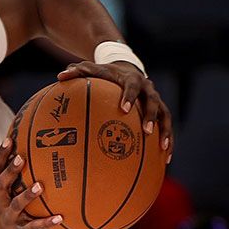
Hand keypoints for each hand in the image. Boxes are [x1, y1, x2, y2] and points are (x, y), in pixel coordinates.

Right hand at [0, 137, 57, 228]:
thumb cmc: (12, 216)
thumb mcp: (10, 196)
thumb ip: (17, 179)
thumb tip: (35, 154)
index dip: (0, 155)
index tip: (9, 140)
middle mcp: (0, 203)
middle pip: (1, 185)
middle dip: (10, 171)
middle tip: (20, 158)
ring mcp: (10, 217)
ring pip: (17, 205)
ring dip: (27, 195)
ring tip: (40, 186)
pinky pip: (34, 226)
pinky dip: (46, 222)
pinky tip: (60, 217)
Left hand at [56, 61, 173, 155]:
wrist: (128, 68)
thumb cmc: (107, 73)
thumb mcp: (94, 70)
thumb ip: (78, 72)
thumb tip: (60, 75)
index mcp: (133, 79)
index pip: (132, 87)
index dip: (129, 97)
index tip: (124, 109)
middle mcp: (148, 89)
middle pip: (154, 102)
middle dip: (152, 117)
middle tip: (147, 132)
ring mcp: (157, 101)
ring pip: (166, 116)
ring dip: (166, 132)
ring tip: (164, 149)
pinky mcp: (161, 111)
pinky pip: (166, 127)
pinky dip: (168, 142)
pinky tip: (166, 159)